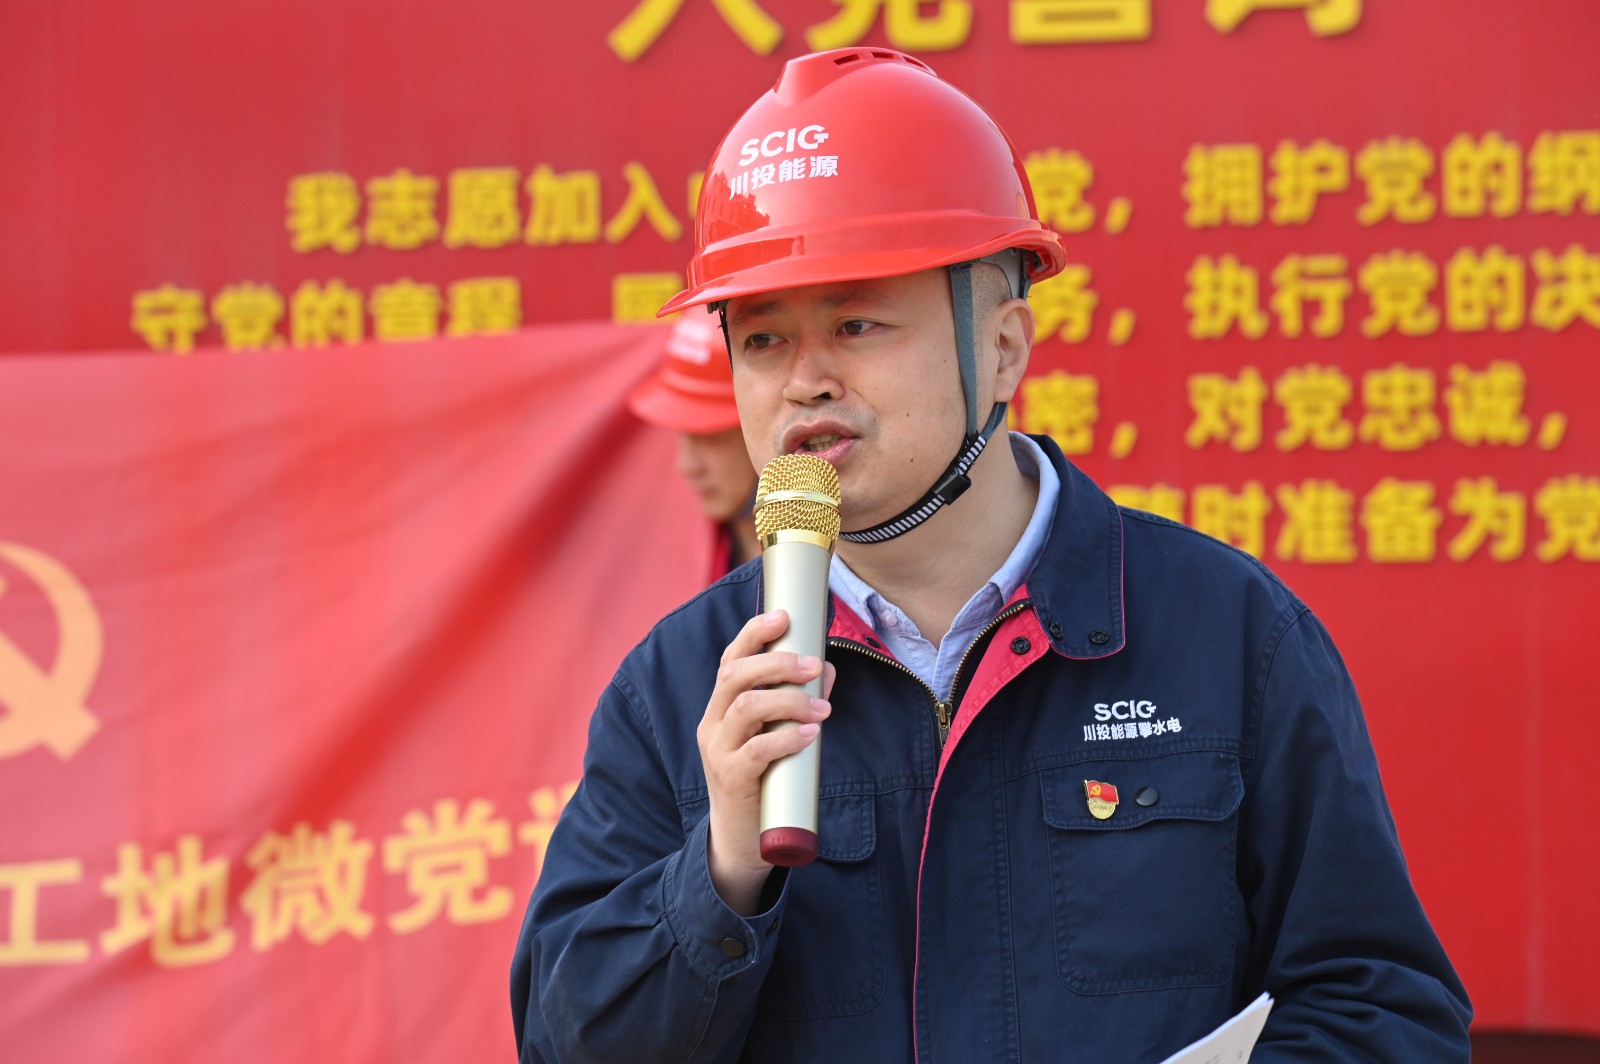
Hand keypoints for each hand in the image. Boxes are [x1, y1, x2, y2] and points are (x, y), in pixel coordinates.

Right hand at [698, 609, 834, 914]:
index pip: (730, 660)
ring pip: (746, 707)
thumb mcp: (778, 737)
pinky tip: (810, 735)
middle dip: (777, 662)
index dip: (754, 633)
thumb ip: (799, 704)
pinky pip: (756, 750)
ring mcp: (718, 751)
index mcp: (721, 708)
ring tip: (821, 708)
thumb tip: (828, 668)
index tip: (783, 615)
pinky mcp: (731, 779)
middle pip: (735, 675)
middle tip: (815, 663)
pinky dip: (786, 737)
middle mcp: (713, 724)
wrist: (742, 841)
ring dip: (789, 700)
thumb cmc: (764, 781)